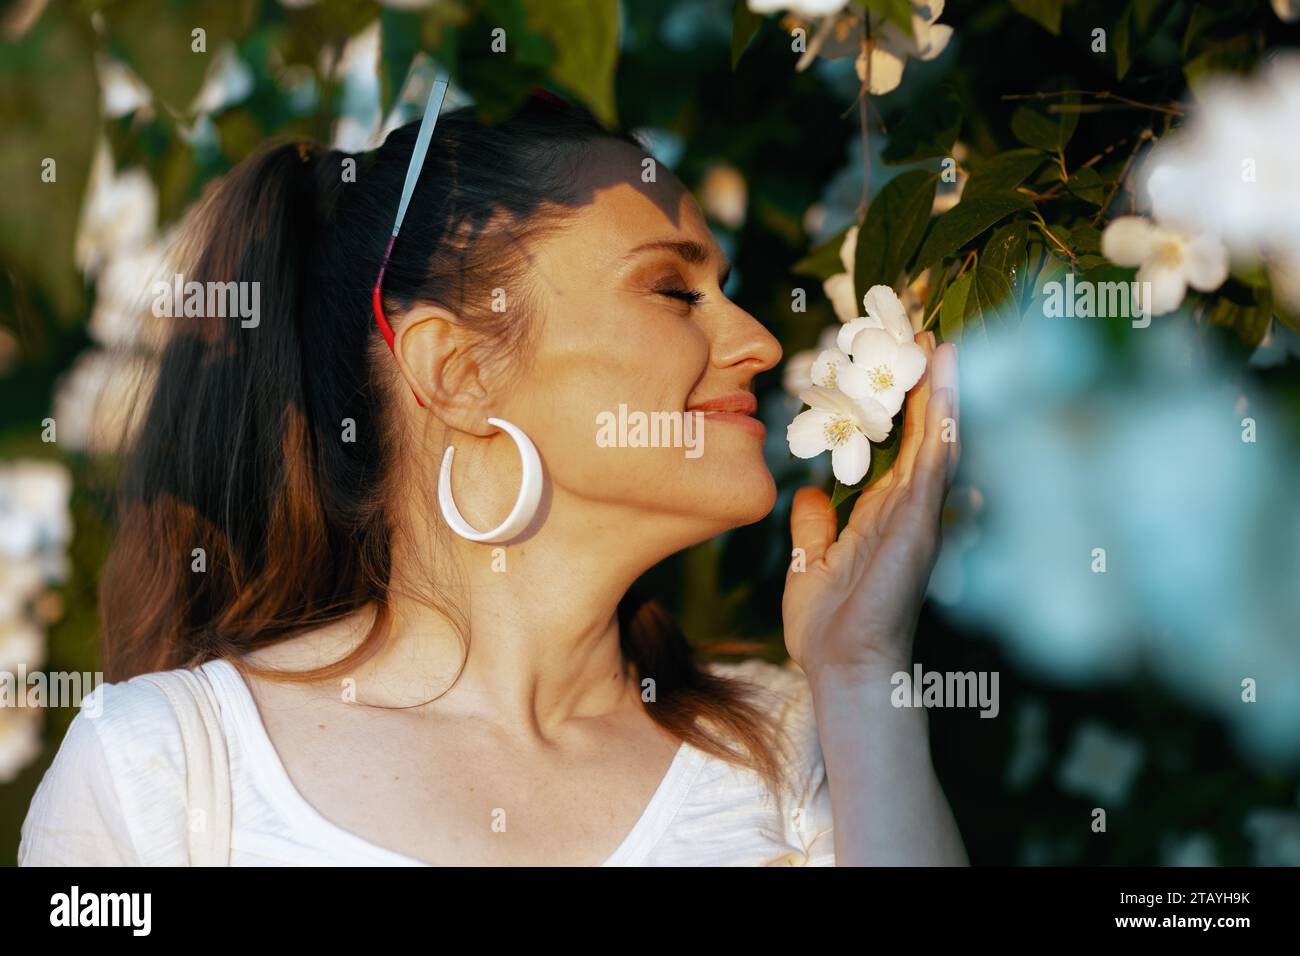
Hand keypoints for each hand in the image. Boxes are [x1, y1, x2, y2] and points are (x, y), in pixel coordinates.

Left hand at [782, 331, 959, 685]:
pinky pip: (933, 465)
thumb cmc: (828, 627)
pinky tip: (944, 387)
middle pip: (922, 432)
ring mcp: (919, 517)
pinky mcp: (920, 527)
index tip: (896, 358)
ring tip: (942, 340)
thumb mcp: (810, 561)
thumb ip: (814, 524)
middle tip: (925, 330)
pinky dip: (941, 424)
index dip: (899, 402)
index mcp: (882, 514)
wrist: (843, 668)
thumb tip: (808, 491)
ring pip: (936, 439)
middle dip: (924, 383)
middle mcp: (908, 509)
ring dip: (940, 390)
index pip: (896, 445)